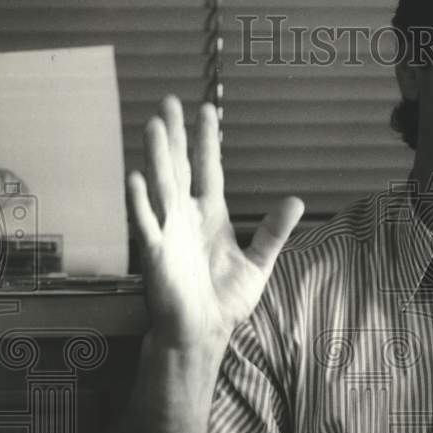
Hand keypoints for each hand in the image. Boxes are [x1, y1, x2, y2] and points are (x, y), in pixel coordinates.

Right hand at [128, 96, 303, 353]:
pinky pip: (146, 223)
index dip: (207, 140)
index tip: (206, 110)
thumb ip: (273, 231)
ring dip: (157, 156)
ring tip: (154, 125)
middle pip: (180, 167)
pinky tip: (135, 177)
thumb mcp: (257, 262)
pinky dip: (141, 202)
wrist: (203, 332)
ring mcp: (169, 232)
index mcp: (211, 214)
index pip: (209, 169)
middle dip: (176, 135)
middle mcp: (186, 216)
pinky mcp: (157, 253)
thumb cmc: (225, 299)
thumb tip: (296, 200)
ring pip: (162, 186)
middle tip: (168, 100)